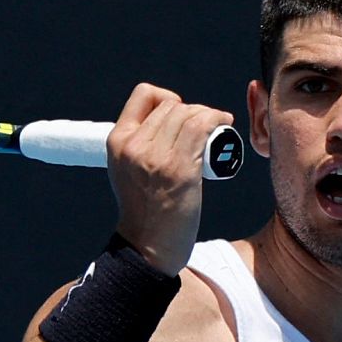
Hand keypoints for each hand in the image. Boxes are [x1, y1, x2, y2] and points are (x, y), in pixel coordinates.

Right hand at [105, 82, 233, 275]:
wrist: (147, 246)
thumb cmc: (144, 210)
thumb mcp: (126, 169)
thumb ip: (137, 145)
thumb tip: (164, 122)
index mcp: (117, 141)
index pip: (143, 95)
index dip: (166, 98)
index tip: (178, 116)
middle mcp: (134, 145)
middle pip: (171, 105)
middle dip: (192, 111)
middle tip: (204, 128)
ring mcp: (156, 157)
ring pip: (188, 114)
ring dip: (208, 115)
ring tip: (217, 125)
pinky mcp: (180, 169)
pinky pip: (202, 127)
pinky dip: (217, 119)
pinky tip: (224, 122)